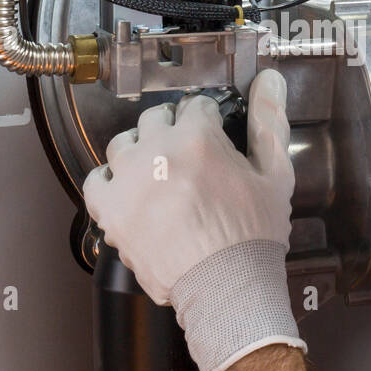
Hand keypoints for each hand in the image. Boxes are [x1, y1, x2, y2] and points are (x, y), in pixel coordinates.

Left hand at [82, 69, 303, 370]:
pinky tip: (128, 190)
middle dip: (172, 131)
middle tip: (187, 156)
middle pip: (155, 119)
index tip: (209, 134)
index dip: (206, 119)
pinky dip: (109, 181)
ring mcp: (129, 181)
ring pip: (123, 143)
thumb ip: (269, 121)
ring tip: (157, 172)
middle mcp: (157, 152)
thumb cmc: (253, 236)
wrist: (227, 288)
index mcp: (198, 138)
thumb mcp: (274, 174)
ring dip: (139, 151)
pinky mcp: (111, 211)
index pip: (195, 106)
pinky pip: (96, 180)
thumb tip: (269, 81)